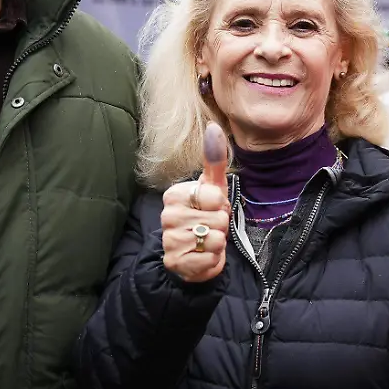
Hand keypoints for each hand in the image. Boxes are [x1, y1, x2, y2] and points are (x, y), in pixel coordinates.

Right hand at [160, 123, 229, 283]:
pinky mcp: (175, 262)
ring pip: (214, 239)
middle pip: (217, 218)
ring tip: (206, 241)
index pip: (213, 196)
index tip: (211, 208)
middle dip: (220, 225)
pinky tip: (203, 256)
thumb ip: (214, 160)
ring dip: (218, 243)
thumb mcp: (213, 188)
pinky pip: (209, 259)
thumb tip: (213, 127)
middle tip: (210, 226)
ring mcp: (169, 240)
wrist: (195, 253)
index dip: (220, 204)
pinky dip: (213, 260)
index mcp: (174, 195)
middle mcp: (167, 216)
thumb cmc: (205, 215)